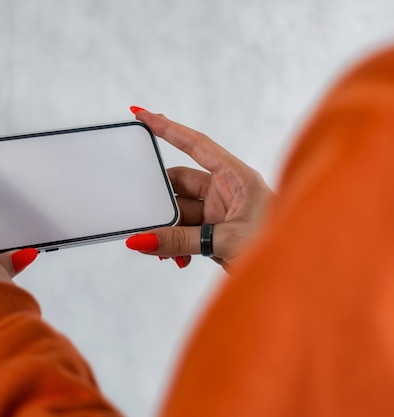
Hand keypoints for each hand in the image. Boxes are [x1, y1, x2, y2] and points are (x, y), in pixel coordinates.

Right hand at [126, 108, 273, 271]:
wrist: (298, 279)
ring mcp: (220, 213)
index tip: (143, 115)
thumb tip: (143, 240)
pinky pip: (185, 232)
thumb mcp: (227, 241)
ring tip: (156, 244)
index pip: (196, 146)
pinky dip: (175, 244)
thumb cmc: (282, 250)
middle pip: (180, 183)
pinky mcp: (215, 234)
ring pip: (179, 211)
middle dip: (160, 199)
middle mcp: (227, 191)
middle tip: (142, 210)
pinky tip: (172, 257)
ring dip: (166, 228)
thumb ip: (181, 241)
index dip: (169, 129)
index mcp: (237, 178)